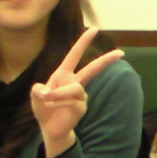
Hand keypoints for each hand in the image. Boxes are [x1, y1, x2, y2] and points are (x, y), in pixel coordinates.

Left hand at [31, 27, 123, 157]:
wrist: (49, 128)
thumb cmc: (44, 109)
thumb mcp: (35, 97)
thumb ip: (37, 90)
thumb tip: (44, 90)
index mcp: (63, 74)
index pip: (75, 55)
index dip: (83, 42)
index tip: (94, 29)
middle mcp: (74, 82)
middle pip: (92, 69)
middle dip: (106, 60)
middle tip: (121, 53)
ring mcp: (80, 95)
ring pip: (74, 88)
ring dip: (58, 94)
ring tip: (48, 100)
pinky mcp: (82, 106)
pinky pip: (72, 100)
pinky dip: (59, 103)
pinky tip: (54, 108)